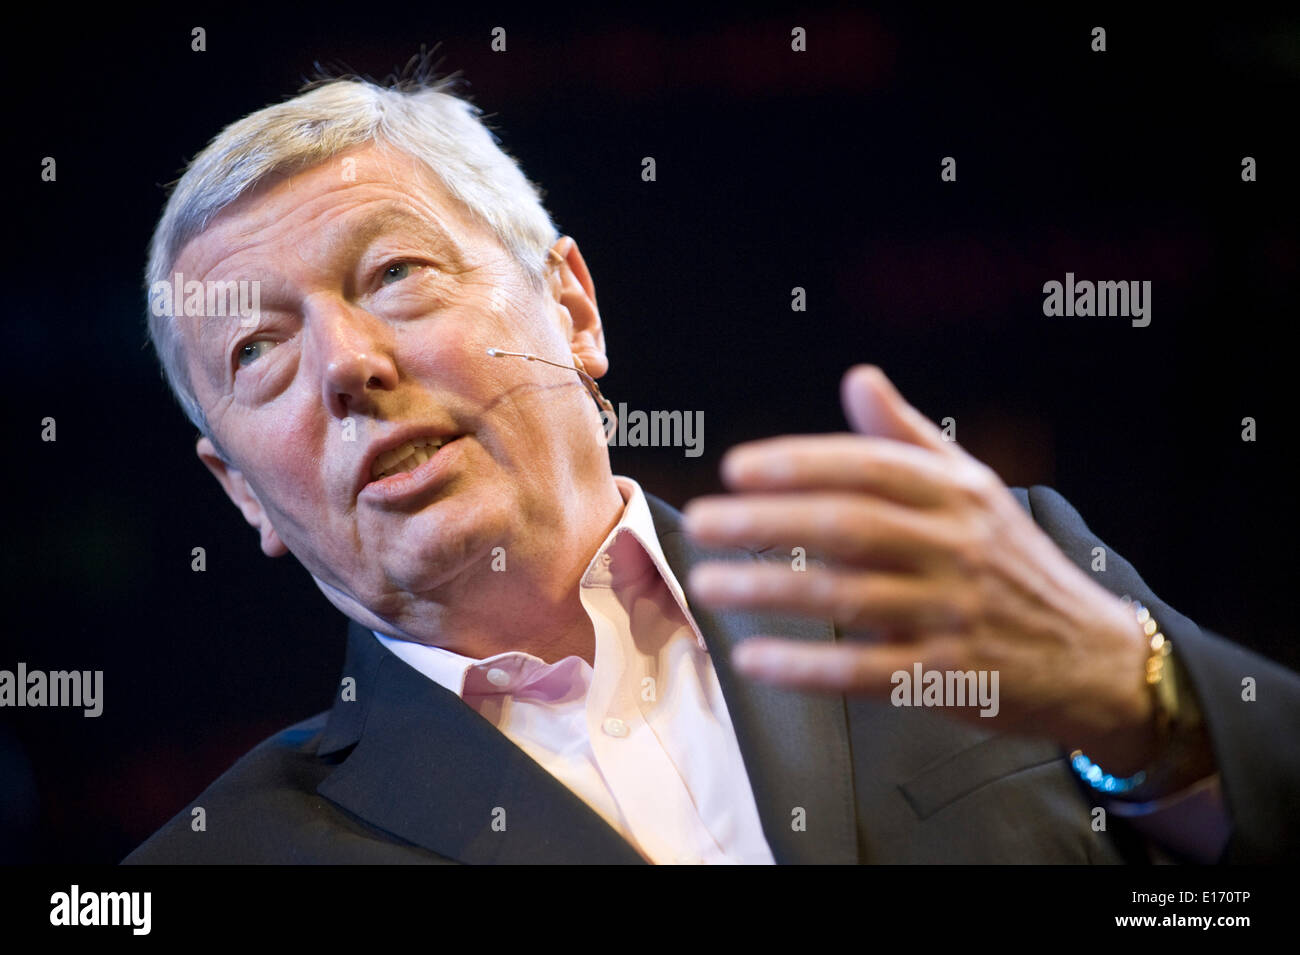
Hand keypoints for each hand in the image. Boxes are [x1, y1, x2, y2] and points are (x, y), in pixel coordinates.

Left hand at [683, 365, 1159, 772]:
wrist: (1092, 655)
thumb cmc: (1012, 562)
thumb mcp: (974, 487)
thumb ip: (908, 436)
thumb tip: (858, 377)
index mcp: (956, 495)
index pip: (870, 467)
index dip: (801, 463)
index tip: (737, 467)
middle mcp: (956, 548)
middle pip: (850, 526)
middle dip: (768, 520)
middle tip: (701, 520)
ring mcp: (952, 614)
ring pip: (849, 597)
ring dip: (772, 590)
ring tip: (709, 582)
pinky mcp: (947, 676)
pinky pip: (866, 671)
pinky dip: (807, 667)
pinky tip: (755, 658)